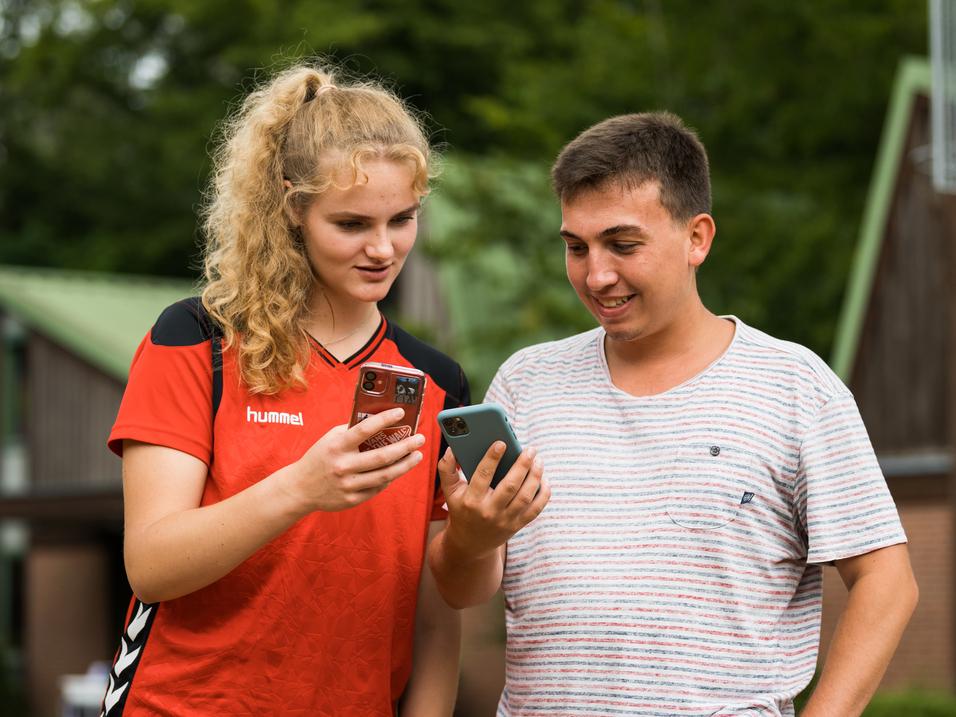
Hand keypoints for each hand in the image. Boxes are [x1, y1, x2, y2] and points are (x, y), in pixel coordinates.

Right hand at [289, 408, 425, 511]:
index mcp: (337, 446)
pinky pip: (377, 488)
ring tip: (417, 455)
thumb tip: (377, 418)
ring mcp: (348, 484)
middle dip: (405, 447)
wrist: (300, 488)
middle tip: (420, 439)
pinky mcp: (352, 499)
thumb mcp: (330, 439)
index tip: (401, 412)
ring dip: (405, 465)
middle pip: (382, 456)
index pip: (364, 429)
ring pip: (385, 475)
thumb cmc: (319, 458)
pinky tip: (398, 470)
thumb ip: (350, 430)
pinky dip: (390, 478)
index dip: (385, 419)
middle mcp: (343, 465)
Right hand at [438, 441, 549, 560]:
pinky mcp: (517, 525)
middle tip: (530, 449)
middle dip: (522, 465)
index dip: (492, 458)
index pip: (482, 475)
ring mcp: (505, 520)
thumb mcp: (450, 492)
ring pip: (525, 496)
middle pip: (510, 486)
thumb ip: (446, 469)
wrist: (470, 543)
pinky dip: (543, 493)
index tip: (501, 443)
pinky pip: (535, 509)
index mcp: (471, 500)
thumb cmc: (461, 509)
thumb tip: (452, 448)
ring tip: (538, 460)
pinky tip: (543, 478)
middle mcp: (489, 511)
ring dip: (535, 476)